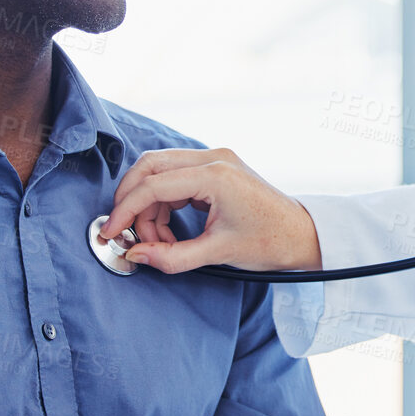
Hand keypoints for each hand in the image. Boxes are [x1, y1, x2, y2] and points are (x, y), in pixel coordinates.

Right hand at [99, 148, 321, 274]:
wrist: (303, 235)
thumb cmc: (271, 242)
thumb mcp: (218, 253)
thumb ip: (172, 257)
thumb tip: (135, 256)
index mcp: (215, 174)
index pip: (153, 185)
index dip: (126, 210)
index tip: (111, 232)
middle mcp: (213, 159)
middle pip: (150, 167)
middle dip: (132, 200)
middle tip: (126, 232)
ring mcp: (215, 161)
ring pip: (160, 173)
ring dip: (149, 207)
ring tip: (159, 243)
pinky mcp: (216, 170)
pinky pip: (175, 179)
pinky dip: (164, 204)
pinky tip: (168, 233)